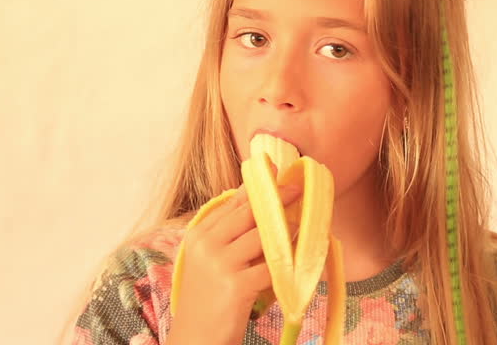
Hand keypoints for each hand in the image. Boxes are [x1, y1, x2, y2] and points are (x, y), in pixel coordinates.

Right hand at [167, 182, 301, 344]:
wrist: (195, 340)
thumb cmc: (208, 300)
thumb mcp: (209, 261)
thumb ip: (229, 235)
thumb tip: (262, 208)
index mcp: (198, 234)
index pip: (232, 202)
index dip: (257, 187)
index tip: (275, 170)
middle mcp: (206, 244)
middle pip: (249, 213)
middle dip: (278, 198)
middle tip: (299, 187)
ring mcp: (220, 264)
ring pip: (264, 238)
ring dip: (286, 235)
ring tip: (302, 230)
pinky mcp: (236, 285)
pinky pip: (271, 267)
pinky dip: (286, 266)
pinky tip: (295, 264)